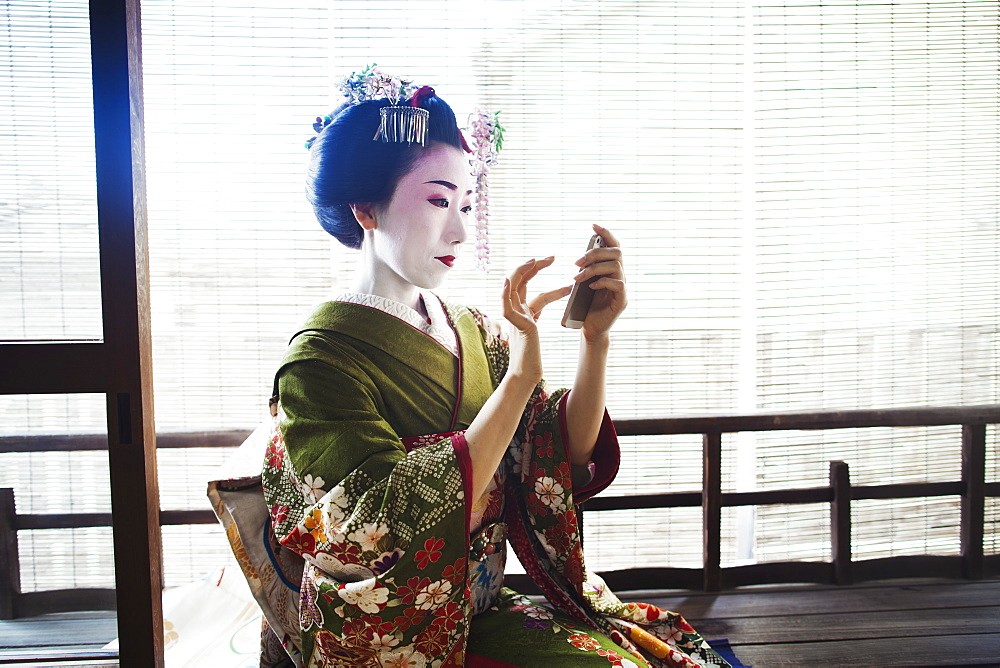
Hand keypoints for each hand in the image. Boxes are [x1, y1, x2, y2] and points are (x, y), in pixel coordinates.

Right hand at [502, 256, 571, 384]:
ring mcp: (513, 317)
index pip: (525, 283)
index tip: (550, 260)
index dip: (536, 269)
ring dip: (521, 272)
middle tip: (551, 257)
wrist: (527, 374)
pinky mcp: (515, 326)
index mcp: (520, 310)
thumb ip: (535, 313)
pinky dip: (504, 293)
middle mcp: (515, 311)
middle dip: (533, 266)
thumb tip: (548, 298)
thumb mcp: (534, 327)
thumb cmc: (532, 355)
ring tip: (536, 260)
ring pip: (511, 288)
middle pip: (519, 280)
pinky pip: (505, 307)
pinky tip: (507, 281)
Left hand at [573, 224, 626, 342]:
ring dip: (594, 268)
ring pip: (615, 266)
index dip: (606, 233)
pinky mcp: (622, 301)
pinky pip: (618, 284)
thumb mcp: (583, 283)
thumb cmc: (585, 305)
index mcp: (611, 268)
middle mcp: (620, 275)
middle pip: (616, 252)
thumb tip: (581, 259)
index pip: (614, 245)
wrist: (590, 328)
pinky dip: (603, 282)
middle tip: (577, 262)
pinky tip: (591, 287)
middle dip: (595, 253)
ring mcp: (623, 288)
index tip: (593, 225)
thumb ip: (586, 270)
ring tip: (578, 277)